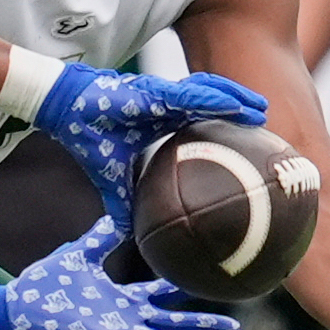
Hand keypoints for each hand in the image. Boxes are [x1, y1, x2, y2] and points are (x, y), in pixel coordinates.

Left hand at [0, 216, 238, 329]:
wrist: (13, 307)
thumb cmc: (43, 286)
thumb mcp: (79, 255)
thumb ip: (100, 237)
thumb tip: (116, 213)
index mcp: (121, 299)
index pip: (161, 297)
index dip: (184, 292)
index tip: (210, 285)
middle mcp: (123, 320)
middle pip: (171, 324)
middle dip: (201, 327)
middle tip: (233, 328)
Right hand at [33, 64, 265, 222]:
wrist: (63, 112)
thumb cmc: (88, 138)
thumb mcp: (112, 178)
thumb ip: (124, 204)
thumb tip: (129, 238)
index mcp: (162, 121)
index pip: (202, 122)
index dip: (226, 127)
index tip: (249, 142)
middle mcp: (168, 105)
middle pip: (214, 103)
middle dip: (241, 110)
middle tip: (265, 124)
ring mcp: (163, 96)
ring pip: (210, 94)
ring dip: (237, 100)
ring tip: (261, 110)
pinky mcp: (154, 91)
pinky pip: (192, 96)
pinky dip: (216, 99)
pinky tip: (236, 106)